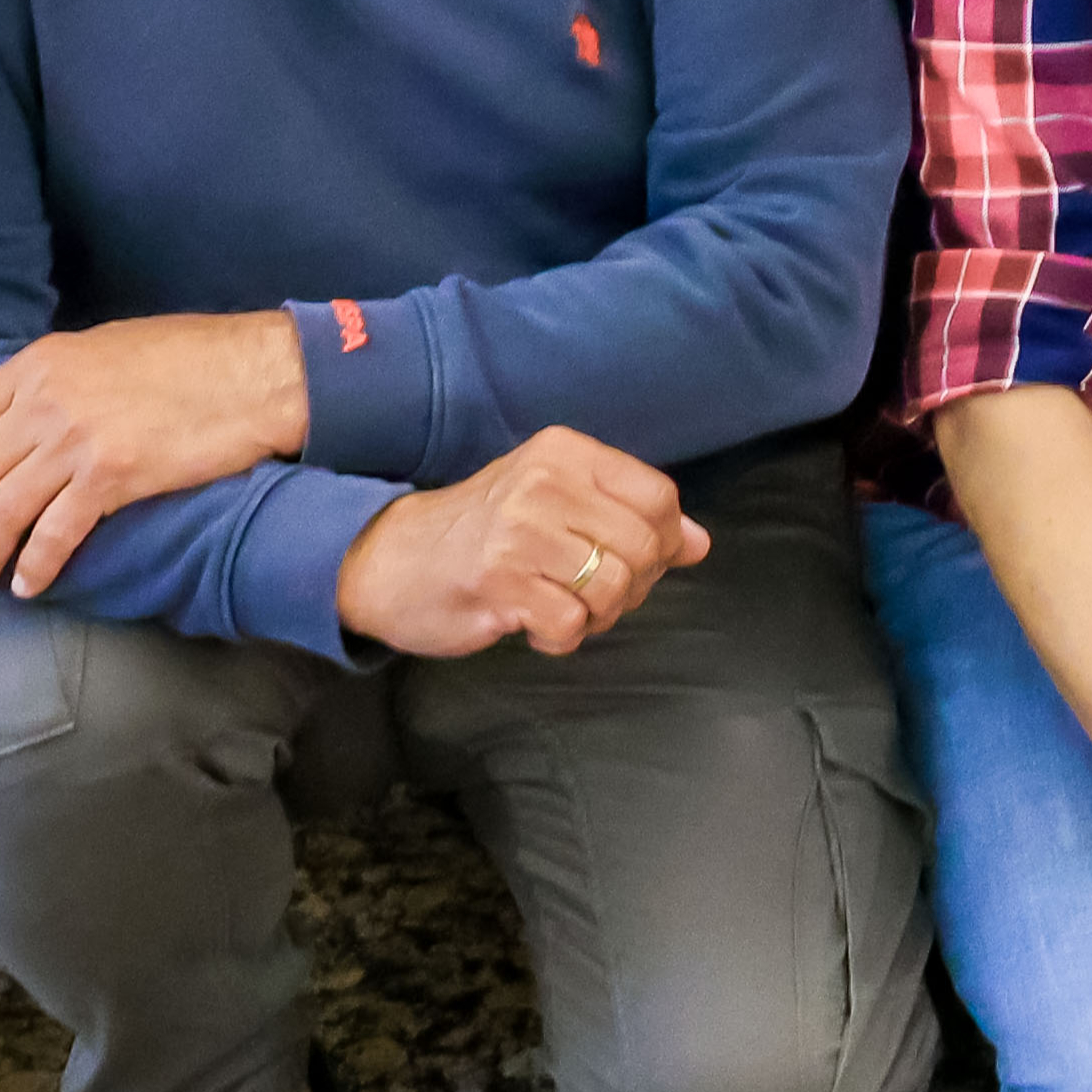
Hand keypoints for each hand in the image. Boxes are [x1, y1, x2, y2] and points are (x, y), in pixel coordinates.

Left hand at [0, 309, 313, 595]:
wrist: (254, 372)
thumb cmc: (190, 357)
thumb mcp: (103, 350)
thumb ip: (52, 381)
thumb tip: (19, 420)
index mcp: (38, 363)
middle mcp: (45, 400)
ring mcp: (76, 438)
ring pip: (2, 509)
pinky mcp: (112, 475)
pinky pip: (54, 533)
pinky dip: (35, 566)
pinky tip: (30, 585)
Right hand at [328, 427, 701, 659]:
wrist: (391, 560)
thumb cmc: (486, 532)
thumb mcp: (559, 503)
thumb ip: (629, 517)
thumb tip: (700, 544)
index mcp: (566, 453)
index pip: (658, 496)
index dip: (665, 540)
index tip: (640, 560)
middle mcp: (545, 482)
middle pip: (644, 546)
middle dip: (634, 585)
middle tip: (597, 594)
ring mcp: (520, 531)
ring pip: (612, 588)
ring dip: (599, 616)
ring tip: (566, 608)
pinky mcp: (499, 581)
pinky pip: (571, 626)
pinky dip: (562, 638)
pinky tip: (535, 624)